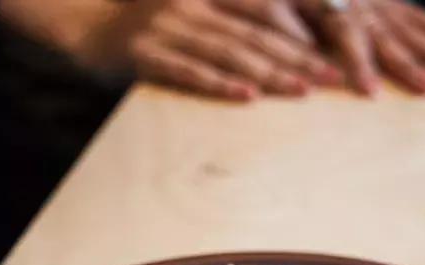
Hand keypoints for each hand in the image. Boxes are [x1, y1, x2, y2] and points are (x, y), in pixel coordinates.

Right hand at [114, 0, 342, 98]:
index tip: (337, 47)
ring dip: (269, 72)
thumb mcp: (197, 8)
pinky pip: (189, 72)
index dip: (303, 25)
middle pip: (256, 31)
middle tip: (335, 77)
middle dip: (299, 55)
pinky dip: (219, 84)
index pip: (267, 5)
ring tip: (304, 91)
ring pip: (229, 51)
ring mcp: (169, 28)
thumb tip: (283, 37)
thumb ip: (236, 16)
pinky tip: (246, 95)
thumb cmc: (152, 20)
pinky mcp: (147, 56)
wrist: (87, 24)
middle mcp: (193, 2)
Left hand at [301, 0, 424, 94]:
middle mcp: (368, 12)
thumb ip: (295, 31)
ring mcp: (385, 7)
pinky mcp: (395, 4)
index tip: (371, 94)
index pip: (351, 43)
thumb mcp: (290, 8)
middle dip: (411, 67)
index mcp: (339, 15)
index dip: (361, 68)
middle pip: (392, 43)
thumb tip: (300, 57)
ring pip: (414, 32)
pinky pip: (422, 18)